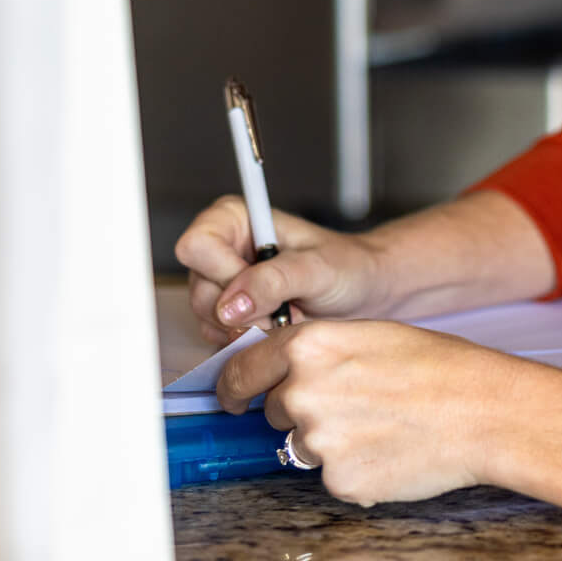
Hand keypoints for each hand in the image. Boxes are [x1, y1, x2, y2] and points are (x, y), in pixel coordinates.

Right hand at [174, 196, 389, 345]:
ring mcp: (222, 285)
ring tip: (287, 315)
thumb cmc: (347, 267)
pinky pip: (220, 338)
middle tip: (284, 308)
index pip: (196, 247)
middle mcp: (222, 249)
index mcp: (235, 219)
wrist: (365, 292)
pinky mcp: (229, 315)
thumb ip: (274, 281)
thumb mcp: (316, 268)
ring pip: (207, 319)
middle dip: (243, 310)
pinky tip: (280, 327)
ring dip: (250, 328)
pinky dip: (251, 341)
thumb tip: (230, 306)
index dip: (225, 273)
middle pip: (200, 290)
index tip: (264, 284)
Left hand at [216, 320, 513, 506]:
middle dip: (303, 412)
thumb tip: (284, 374)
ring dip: (330, 443)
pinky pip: (332, 477)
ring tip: (382, 428)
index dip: (235, 388)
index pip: (242, 370)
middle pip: (275, 411)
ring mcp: (318, 441)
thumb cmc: (437, 368)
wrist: (482, 411)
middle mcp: (302, 392)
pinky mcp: (339, 481)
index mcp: (308, 346)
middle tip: (357, 407)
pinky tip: (391, 451)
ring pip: (303, 446)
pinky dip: (356, 470)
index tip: (233, 399)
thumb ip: (318, 353)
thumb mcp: (368, 335)